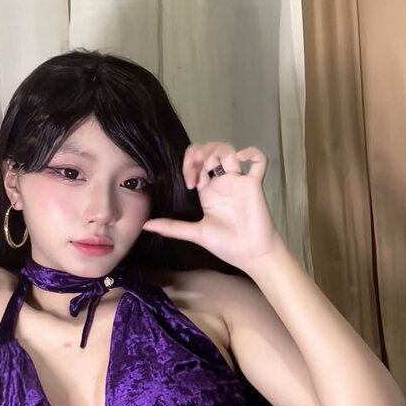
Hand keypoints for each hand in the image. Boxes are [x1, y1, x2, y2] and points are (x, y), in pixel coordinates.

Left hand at [142, 142, 278, 270]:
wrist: (251, 255)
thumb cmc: (226, 245)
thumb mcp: (195, 233)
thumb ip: (172, 227)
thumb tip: (146, 226)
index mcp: (207, 191)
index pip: (196, 163)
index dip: (189, 165)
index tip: (189, 183)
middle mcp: (222, 182)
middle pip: (210, 151)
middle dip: (200, 155)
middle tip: (197, 173)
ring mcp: (238, 181)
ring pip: (228, 150)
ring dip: (217, 151)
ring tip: (212, 167)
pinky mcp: (254, 184)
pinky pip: (259, 161)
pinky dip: (252, 152)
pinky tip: (240, 159)